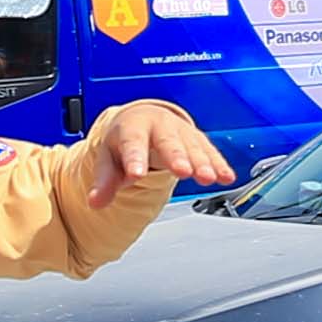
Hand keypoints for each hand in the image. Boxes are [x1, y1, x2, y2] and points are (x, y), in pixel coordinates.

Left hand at [74, 99, 235, 207]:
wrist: (142, 119)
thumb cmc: (125, 140)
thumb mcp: (110, 159)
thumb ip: (105, 182)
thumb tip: (95, 202)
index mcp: (132, 127)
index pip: (132, 143)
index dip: (134, 159)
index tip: (136, 174)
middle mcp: (159, 126)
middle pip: (168, 142)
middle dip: (177, 156)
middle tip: (183, 171)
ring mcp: (180, 132)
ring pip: (192, 147)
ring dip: (202, 162)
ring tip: (207, 178)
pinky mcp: (197, 141)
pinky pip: (209, 152)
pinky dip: (218, 165)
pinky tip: (226, 177)